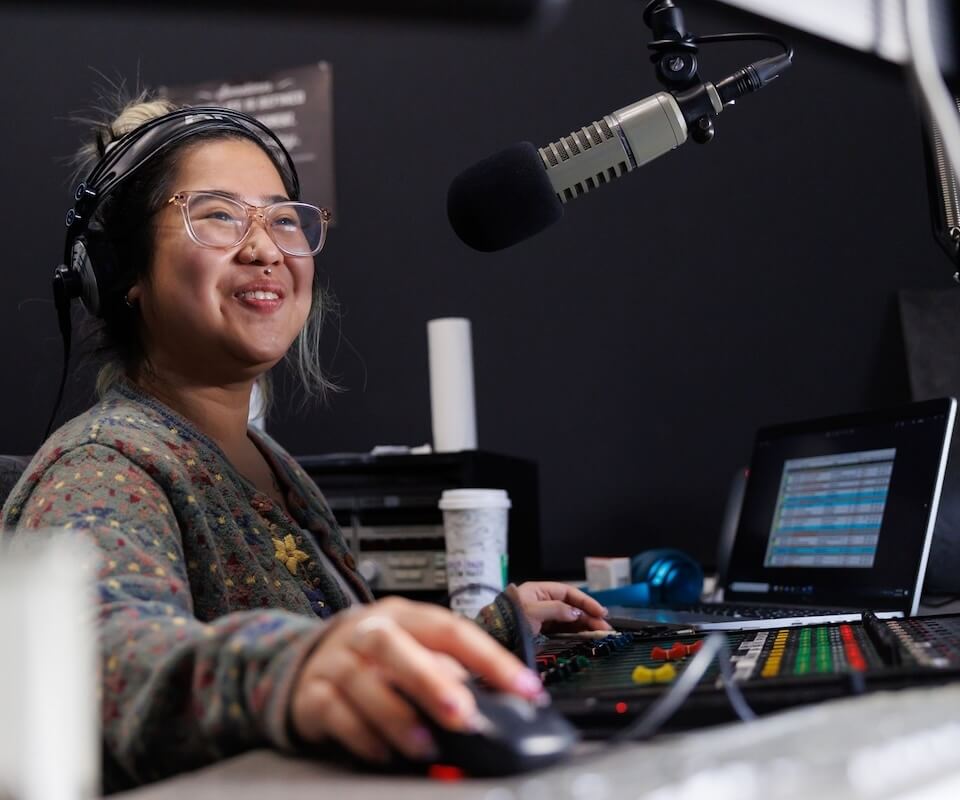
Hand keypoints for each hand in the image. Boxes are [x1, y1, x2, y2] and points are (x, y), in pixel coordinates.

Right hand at [289, 596, 544, 763]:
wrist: (307, 661)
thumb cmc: (377, 660)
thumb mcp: (414, 653)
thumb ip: (449, 673)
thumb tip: (495, 703)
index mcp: (404, 616)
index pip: (451, 630)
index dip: (490, 658)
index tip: (525, 688)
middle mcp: (367, 631)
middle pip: (394, 645)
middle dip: (430, 680)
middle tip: (463, 715)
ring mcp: (335, 660)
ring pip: (362, 681)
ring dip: (396, 716)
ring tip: (425, 746)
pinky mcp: (311, 694)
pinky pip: (335, 713)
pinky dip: (362, 736)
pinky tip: (384, 753)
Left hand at [510, 581, 611, 635]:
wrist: (493, 635)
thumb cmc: (509, 619)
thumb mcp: (533, 612)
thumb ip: (556, 610)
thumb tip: (576, 613)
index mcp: (540, 590)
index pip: (569, 592)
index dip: (586, 601)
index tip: (600, 611)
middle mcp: (543, 601)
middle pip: (571, 606)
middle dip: (589, 615)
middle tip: (604, 626)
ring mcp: (543, 615)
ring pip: (569, 618)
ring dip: (585, 624)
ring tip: (599, 632)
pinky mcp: (542, 629)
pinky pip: (563, 628)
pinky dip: (575, 631)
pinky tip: (585, 635)